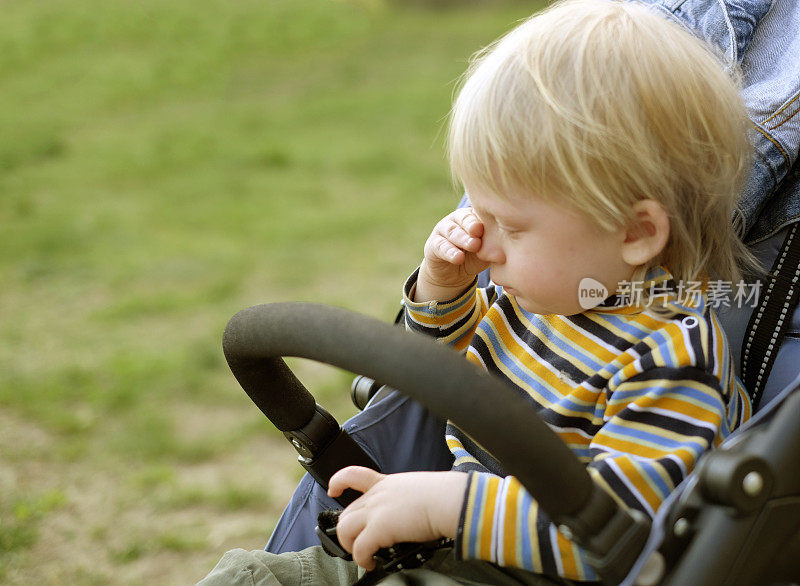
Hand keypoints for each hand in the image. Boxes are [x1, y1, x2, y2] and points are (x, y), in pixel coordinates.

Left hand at [328, 467, 467, 569]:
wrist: (449, 500)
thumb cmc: (443, 496)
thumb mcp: (416, 489)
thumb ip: (404, 499)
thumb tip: (409, 514)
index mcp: (386, 483)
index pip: (354, 475)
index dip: (338, 481)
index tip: (333, 489)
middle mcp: (377, 495)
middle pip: (347, 513)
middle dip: (348, 532)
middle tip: (359, 544)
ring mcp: (376, 510)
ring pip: (345, 529)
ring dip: (350, 546)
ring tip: (362, 555)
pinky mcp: (379, 528)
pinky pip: (359, 548)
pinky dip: (362, 559)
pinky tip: (372, 563)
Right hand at [415, 208, 488, 302]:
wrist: (454, 274)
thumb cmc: (475, 257)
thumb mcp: (487, 251)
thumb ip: (494, 247)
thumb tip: (505, 253)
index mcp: (473, 216)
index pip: (479, 212)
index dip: (485, 217)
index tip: (493, 224)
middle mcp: (457, 219)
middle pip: (464, 218)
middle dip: (472, 225)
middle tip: (479, 233)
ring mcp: (443, 230)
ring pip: (452, 231)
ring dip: (462, 238)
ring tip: (473, 246)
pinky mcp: (433, 245)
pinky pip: (441, 246)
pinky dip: (450, 252)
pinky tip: (458, 258)